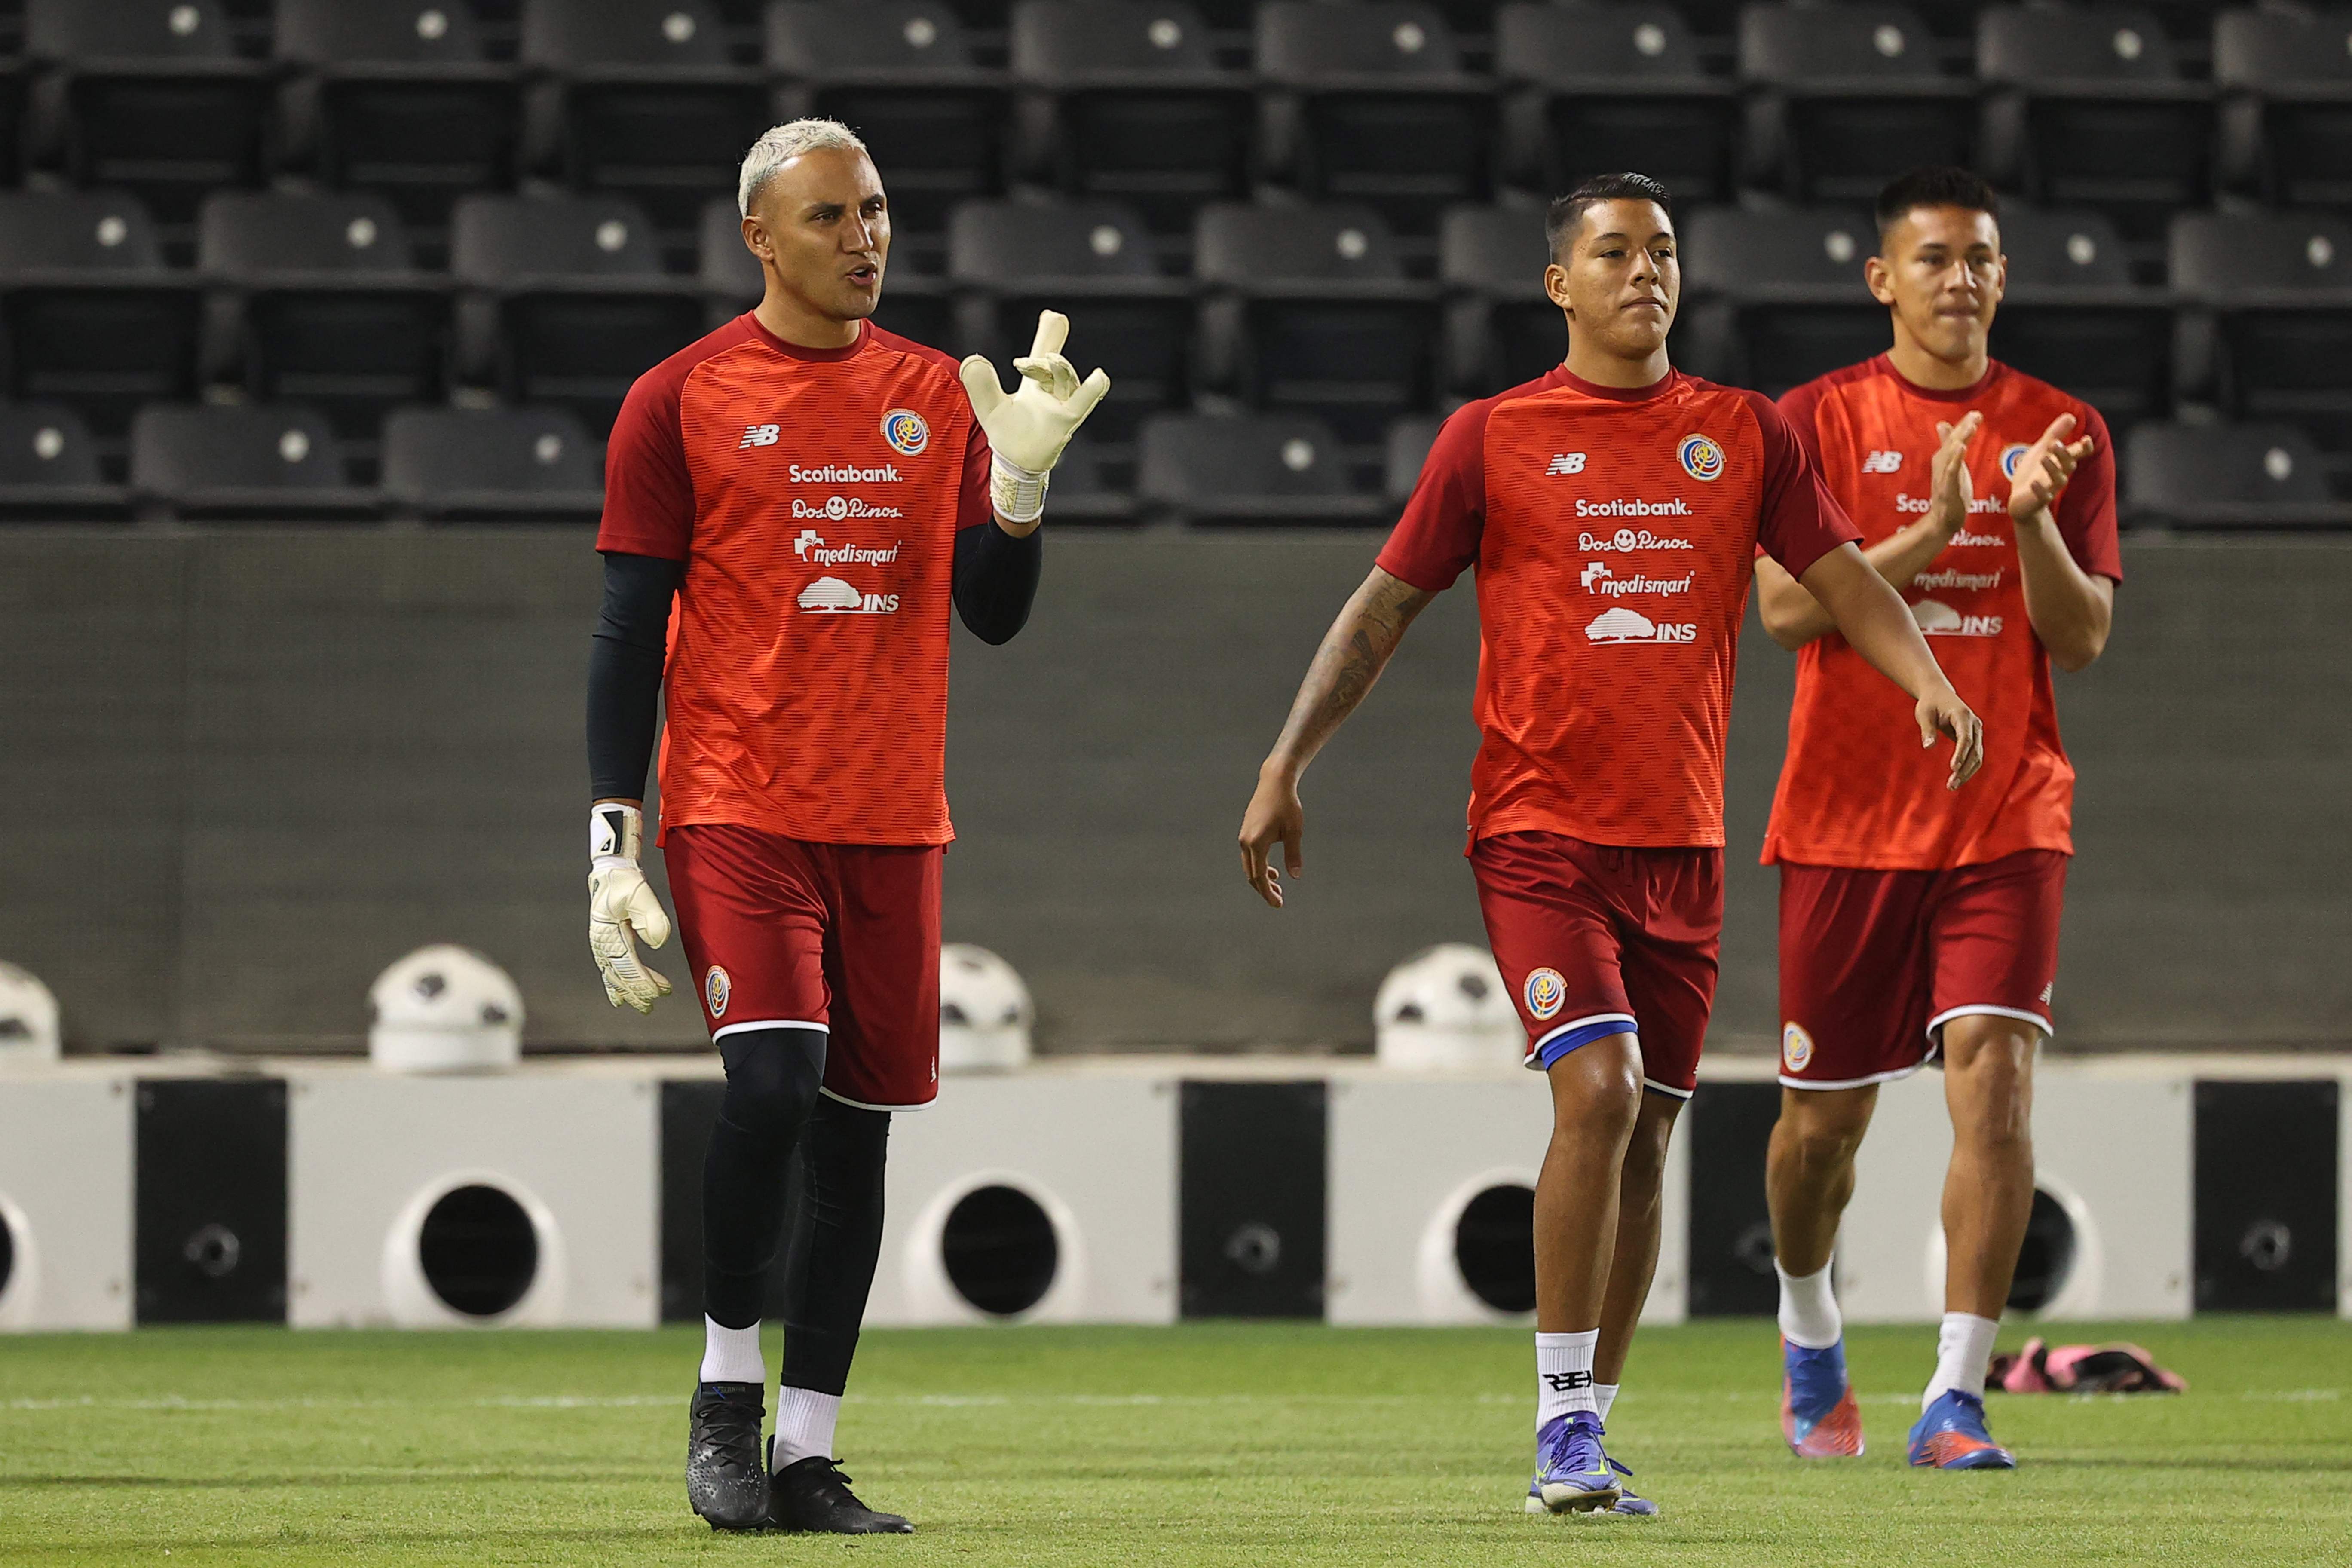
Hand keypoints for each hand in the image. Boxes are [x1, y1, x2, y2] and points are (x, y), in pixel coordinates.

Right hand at [587, 803, 672, 1012]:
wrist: (611, 871)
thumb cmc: (625, 882)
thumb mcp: (641, 894)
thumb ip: (650, 917)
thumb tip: (657, 943)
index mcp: (608, 933)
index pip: (627, 965)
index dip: (642, 982)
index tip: (658, 993)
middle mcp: (601, 942)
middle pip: (619, 975)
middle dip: (636, 992)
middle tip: (652, 1006)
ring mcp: (602, 944)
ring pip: (614, 975)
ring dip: (628, 991)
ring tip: (643, 1006)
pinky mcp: (606, 942)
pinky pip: (610, 969)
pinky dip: (617, 984)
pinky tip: (621, 996)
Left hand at [959, 310, 1110, 521]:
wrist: (1016, 465)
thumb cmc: (1008, 435)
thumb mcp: (989, 406)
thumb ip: (980, 383)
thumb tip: (973, 359)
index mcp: (1035, 384)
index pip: (1042, 354)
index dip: (1049, 335)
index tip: (1053, 315)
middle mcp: (1052, 392)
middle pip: (1055, 362)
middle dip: (1052, 341)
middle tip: (1053, 319)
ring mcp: (1061, 405)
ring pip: (1064, 379)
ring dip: (1057, 367)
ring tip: (1047, 359)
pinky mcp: (1065, 422)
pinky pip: (1081, 403)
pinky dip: (1090, 391)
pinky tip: (1100, 377)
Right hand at [1239, 768, 1304, 907]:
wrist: (1274, 781)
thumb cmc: (1287, 805)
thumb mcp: (1294, 831)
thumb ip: (1293, 855)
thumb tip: (1295, 876)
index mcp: (1256, 843)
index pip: (1259, 876)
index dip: (1268, 893)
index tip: (1278, 904)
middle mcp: (1245, 841)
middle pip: (1251, 874)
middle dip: (1264, 889)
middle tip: (1279, 900)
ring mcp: (1244, 836)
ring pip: (1249, 866)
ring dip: (1262, 878)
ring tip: (1277, 886)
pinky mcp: (1246, 831)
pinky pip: (1250, 856)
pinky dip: (1259, 866)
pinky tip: (1273, 870)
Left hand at [1915, 686, 1984, 790]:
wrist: (1938, 694)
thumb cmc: (1929, 704)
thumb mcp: (1924, 714)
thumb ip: (1927, 730)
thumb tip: (1928, 747)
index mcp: (1963, 715)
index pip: (1965, 738)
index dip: (1960, 754)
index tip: (1953, 768)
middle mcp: (1974, 724)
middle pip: (1974, 751)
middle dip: (1963, 769)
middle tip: (1950, 786)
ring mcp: (1976, 731)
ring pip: (1977, 756)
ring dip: (1966, 772)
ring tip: (1951, 786)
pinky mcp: (1974, 738)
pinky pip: (1974, 756)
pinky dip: (1967, 768)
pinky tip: (1957, 779)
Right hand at [1925, 410, 1981, 538]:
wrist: (1942, 520)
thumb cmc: (1949, 492)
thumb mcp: (1950, 465)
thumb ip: (1947, 445)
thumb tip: (1942, 424)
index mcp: (1943, 458)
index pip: (1954, 438)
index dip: (1963, 425)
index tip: (1976, 413)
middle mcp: (1941, 464)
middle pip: (1953, 442)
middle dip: (1964, 428)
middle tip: (1977, 415)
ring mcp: (1943, 476)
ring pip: (1952, 454)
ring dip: (1961, 439)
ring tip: (1971, 426)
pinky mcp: (1947, 488)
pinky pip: (1951, 471)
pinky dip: (1955, 459)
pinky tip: (1961, 448)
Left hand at [2007, 413, 2093, 522]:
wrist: (2021, 499)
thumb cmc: (2033, 472)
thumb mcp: (2042, 449)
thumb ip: (2055, 434)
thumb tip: (2071, 416)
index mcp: (2062, 461)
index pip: (2078, 454)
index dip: (2084, 447)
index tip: (2086, 439)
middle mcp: (2060, 474)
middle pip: (2068, 464)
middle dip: (2063, 454)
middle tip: (2055, 443)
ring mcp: (2050, 488)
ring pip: (2059, 480)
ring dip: (2053, 469)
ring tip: (2044, 458)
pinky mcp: (2039, 500)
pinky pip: (2044, 497)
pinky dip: (2040, 490)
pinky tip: (2033, 483)